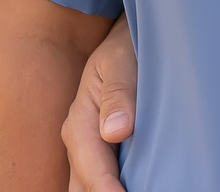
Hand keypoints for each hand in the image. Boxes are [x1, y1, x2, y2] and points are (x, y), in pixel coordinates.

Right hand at [63, 15, 136, 191]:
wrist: (124, 42)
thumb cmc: (124, 49)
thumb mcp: (121, 61)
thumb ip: (119, 93)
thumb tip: (115, 131)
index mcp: (80, 121)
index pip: (91, 167)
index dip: (106, 188)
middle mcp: (79, 141)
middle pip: (84, 187)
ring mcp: (89, 150)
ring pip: (88, 187)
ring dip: (107, 191)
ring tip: (140, 190)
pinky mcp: (103, 154)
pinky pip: (102, 180)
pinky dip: (113, 186)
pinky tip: (136, 185)